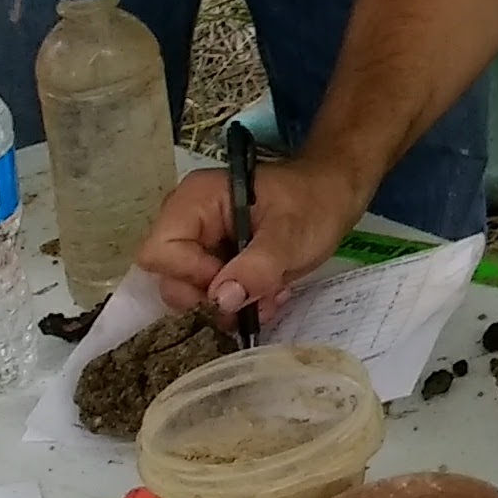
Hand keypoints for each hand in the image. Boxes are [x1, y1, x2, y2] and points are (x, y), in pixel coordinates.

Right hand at [143, 154, 368, 322]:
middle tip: (255, 297)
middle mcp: (188, 219)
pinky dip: (240, 299)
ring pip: (192, 292)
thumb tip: (221, 299)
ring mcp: (201, 240)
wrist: (338, 194)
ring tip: (270, 293)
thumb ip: (258, 267)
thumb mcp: (292, 234)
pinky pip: (213, 292)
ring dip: (232, 302)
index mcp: (195, 200)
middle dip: (214, 297)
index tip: (232, 281)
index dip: (191, 275)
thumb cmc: (316, 201)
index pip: (160, 252)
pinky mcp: (217, 258)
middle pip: (170, 278)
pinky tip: (270, 292)